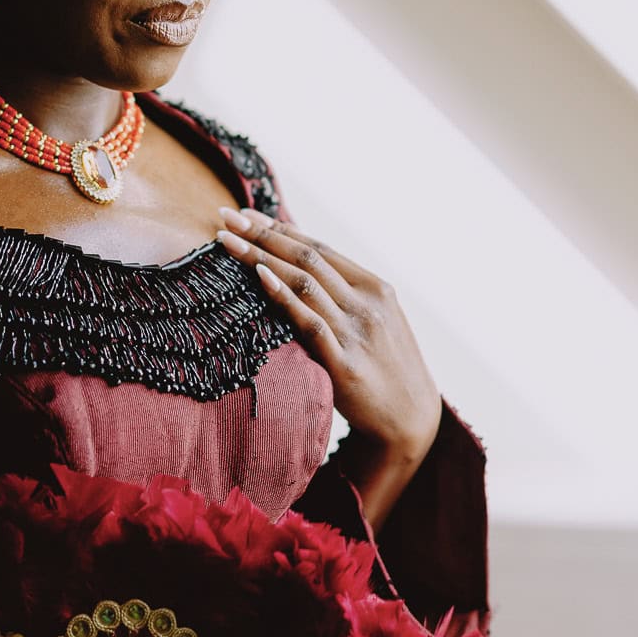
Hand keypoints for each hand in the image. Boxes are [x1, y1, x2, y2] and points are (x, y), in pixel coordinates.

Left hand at [215, 205, 441, 458]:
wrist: (411, 421)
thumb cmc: (387, 369)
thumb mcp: (376, 322)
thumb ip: (346, 296)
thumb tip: (301, 269)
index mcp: (376, 288)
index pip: (320, 248)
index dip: (280, 229)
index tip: (246, 215)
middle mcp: (367, 304)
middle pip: (307, 257)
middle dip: (262, 234)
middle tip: (226, 216)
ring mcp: (356, 332)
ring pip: (304, 282)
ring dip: (261, 256)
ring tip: (227, 241)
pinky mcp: (344, 364)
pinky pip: (310, 322)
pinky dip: (284, 296)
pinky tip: (261, 277)